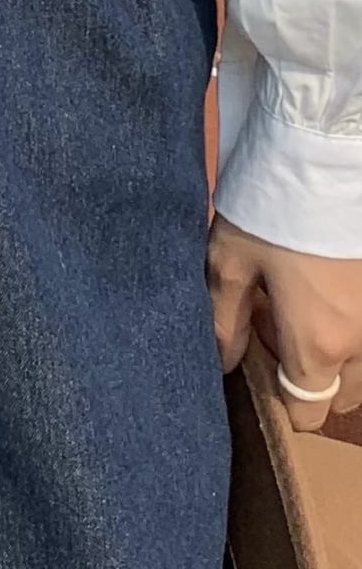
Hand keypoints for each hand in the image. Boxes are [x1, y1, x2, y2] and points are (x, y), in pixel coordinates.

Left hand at [208, 212, 361, 429]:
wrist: (324, 156)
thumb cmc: (269, 212)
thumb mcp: (228, 264)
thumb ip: (223, 321)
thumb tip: (223, 364)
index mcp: (320, 344)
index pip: (308, 412)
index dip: (278, 403)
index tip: (253, 370)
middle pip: (342, 394)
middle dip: (307, 380)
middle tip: (267, 330)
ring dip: (332, 356)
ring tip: (289, 306)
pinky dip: (346, 328)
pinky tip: (314, 291)